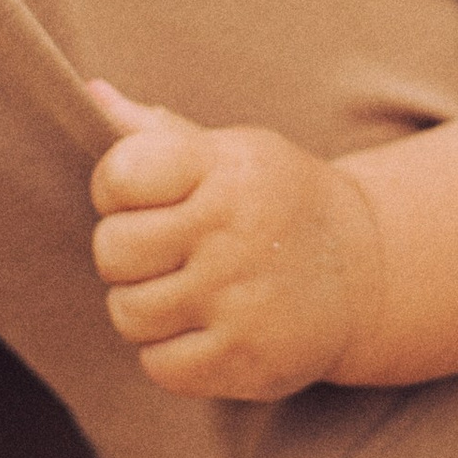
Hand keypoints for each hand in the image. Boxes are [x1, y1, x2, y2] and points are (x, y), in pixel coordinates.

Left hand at [87, 80, 385, 401]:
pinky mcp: (247, 358)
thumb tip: (90, 93)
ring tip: (189, 290)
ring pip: (128, 312)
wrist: (368, 271)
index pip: (119, 174)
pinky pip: (158, 365)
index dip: (114, 189)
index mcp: (227, 168)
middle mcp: (235, 231)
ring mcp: (242, 299)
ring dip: (147, 307)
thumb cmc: (275, 201)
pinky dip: (171, 354)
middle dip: (126, 254)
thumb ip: (155, 133)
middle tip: (167, 252)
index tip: (143, 196)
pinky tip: (207, 329)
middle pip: (112, 251)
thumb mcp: (230, 153)